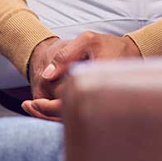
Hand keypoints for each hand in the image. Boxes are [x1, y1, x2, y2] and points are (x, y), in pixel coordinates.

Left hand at [22, 31, 140, 121]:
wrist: (133, 53)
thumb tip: (45, 75)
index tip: (35, 101)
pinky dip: (60, 114)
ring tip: (31, 107)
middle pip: (69, 118)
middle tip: (27, 107)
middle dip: (46, 115)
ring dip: (51, 116)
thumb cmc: (109, 45)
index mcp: (95, 84)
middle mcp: (99, 100)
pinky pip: (77, 115)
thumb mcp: (88, 40)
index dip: (49, 107)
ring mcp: (100, 106)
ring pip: (73, 120)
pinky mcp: (98, 107)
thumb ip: (66, 55)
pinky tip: (45, 107)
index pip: (69, 104)